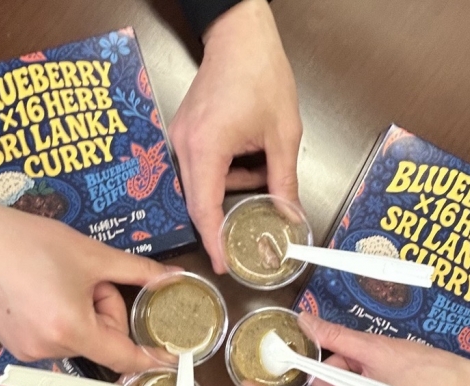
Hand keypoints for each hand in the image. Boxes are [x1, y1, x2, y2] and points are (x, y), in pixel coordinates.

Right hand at [0, 173, 172, 372]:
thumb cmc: (30, 243)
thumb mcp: (93, 255)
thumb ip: (140, 271)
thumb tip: (174, 276)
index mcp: (72, 330)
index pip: (123, 357)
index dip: (150, 359)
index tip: (172, 361)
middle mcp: (50, 350)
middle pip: (103, 343)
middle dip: (107, 312)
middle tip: (90, 279)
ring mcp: (30, 353)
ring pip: (82, 339)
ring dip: (86, 314)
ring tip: (61, 281)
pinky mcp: (17, 347)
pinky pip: (59, 339)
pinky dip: (65, 320)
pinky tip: (45, 293)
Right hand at [169, 0, 301, 272]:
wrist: (239, 36)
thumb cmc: (260, 74)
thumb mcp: (283, 134)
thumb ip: (284, 181)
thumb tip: (290, 216)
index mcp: (206, 147)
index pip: (205, 209)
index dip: (213, 242)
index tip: (222, 264)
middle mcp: (184, 146)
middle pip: (199, 201)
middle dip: (225, 216)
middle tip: (246, 228)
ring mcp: (179, 139)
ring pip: (202, 185)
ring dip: (231, 187)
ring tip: (258, 161)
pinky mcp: (183, 133)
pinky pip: (201, 168)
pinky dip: (224, 171)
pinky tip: (245, 152)